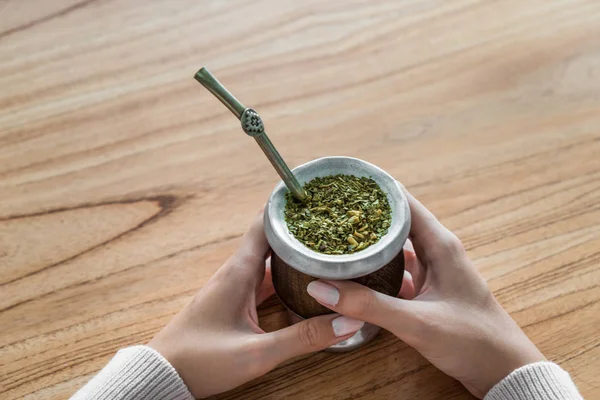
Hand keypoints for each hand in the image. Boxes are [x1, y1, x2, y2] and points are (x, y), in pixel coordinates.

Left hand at [148, 210, 363, 398]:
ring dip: (291, 252)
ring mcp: (233, 286)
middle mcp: (236, 272)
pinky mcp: (232, 301)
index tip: (313, 195)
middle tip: (329, 220)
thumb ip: (304, 338)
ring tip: (322, 246)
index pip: (264, 223)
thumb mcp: (258, 352)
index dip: (288, 207)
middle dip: (298, 229)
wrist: (163, 376)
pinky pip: (262, 278)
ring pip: (267, 259)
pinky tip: (301, 282)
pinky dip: (282, 274)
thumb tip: (348, 321)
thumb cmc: (201, 361)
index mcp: (239, 272)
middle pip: (270, 238)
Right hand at [306, 190, 544, 397]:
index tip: (342, 182)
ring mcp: (433, 271)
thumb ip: (367, 305)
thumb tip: (319, 287)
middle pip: (395, 222)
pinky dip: (376, 269)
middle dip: (364, 215)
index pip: (403, 202)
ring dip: (369, 244)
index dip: (374, 190)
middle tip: (329, 211)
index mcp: (440, 244)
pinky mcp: (428, 290)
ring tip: (334, 236)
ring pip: (395, 248)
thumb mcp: (416, 322)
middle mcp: (437, 251)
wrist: (504, 372)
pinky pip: (397, 271)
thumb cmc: (472, 341)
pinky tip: (354, 273)